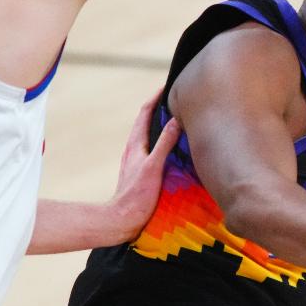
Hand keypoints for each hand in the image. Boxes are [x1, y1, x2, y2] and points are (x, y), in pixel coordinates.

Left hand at [110, 91, 180, 239]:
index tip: (168, 85)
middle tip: (179, 98)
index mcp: (136, 145)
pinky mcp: (143, 172)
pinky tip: (177, 148)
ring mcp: (138, 160)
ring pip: (152, 136)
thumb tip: (176, 120)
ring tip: (181, 119)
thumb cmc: (137, 195)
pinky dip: (166, 141)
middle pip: (148, 121)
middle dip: (162, 108)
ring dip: (164, 125)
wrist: (123, 220)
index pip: (145, 113)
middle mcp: (135, 149)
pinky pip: (156, 149)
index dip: (156, 97)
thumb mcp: (153, 167)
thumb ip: (164, 144)